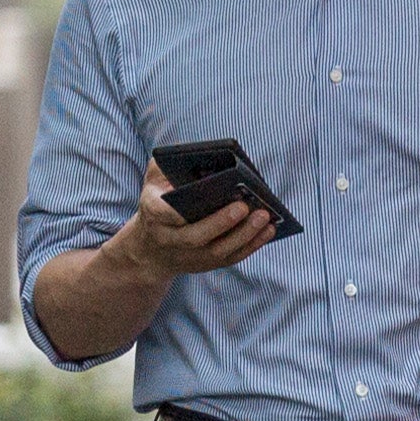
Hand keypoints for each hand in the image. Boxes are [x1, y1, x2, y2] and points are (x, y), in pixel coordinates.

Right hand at [116, 159, 284, 284]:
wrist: (151, 247)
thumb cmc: (159, 201)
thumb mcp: (154, 180)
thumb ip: (167, 164)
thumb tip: (198, 155)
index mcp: (153, 214)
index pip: (164, 214)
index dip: (180, 209)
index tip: (201, 193)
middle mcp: (169, 240)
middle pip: (196, 237)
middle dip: (221, 222)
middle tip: (244, 205)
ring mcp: (188, 256)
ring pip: (217, 251)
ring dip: (244, 235)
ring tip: (265, 216)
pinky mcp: (206, 265)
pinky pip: (231, 258)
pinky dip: (252, 245)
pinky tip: (268, 229)